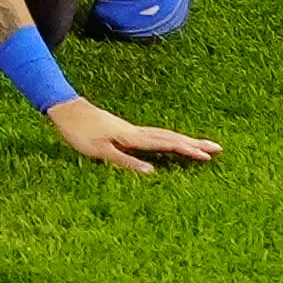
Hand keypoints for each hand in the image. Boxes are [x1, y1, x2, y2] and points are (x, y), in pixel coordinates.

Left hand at [43, 95, 222, 173]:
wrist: (64, 109)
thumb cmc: (78, 132)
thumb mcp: (99, 152)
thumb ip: (126, 162)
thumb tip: (153, 173)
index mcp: (133, 137)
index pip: (166, 144)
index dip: (187, 151)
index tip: (208, 157)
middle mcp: (136, 132)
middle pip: (171, 137)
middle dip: (195, 144)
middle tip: (218, 149)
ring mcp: (131, 130)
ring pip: (164, 135)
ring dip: (184, 140)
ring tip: (202, 146)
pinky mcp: (125, 130)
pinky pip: (154, 136)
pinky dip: (169, 139)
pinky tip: (171, 143)